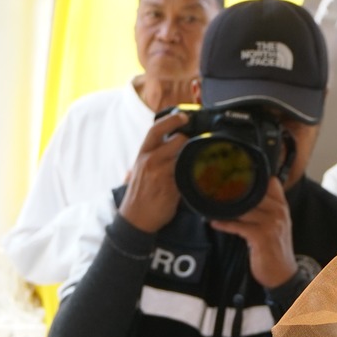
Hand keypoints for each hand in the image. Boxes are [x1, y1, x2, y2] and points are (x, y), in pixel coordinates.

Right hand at [118, 110, 191, 233]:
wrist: (135, 219)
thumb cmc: (139, 194)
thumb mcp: (140, 170)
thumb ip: (154, 156)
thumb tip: (171, 144)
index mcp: (143, 154)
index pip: (155, 130)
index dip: (171, 120)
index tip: (184, 116)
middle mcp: (150, 161)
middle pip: (177, 140)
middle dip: (189, 140)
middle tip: (197, 141)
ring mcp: (161, 174)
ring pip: (184, 157)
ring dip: (195, 156)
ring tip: (201, 157)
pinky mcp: (171, 188)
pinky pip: (188, 176)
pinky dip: (196, 173)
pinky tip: (202, 173)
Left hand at [211, 176, 296, 289]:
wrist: (282, 273)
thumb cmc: (274, 249)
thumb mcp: (275, 224)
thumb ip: (266, 209)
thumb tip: (245, 195)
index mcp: (281, 207)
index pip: (270, 183)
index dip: (253, 177)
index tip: (233, 174)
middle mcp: (278, 212)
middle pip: (254, 194)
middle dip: (234, 192)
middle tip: (215, 189)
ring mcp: (271, 224)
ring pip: (244, 209)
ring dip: (226, 209)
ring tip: (211, 206)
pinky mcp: (261, 236)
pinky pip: (238, 226)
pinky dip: (225, 224)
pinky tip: (215, 223)